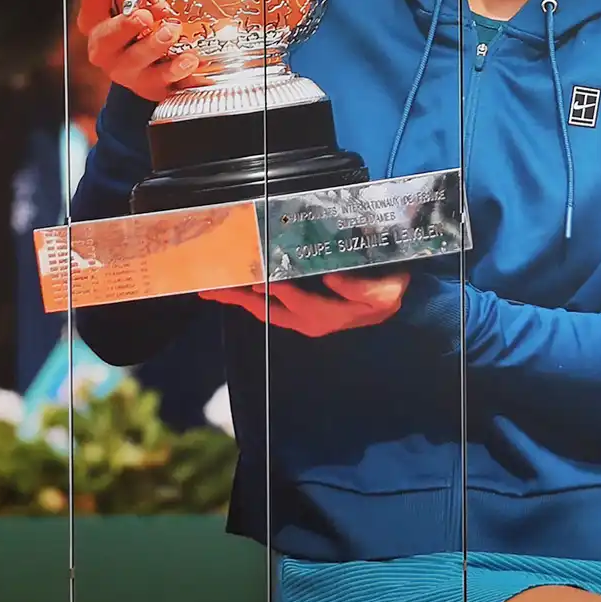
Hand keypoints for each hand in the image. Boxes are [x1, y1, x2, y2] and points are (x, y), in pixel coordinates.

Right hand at [74, 0, 198, 101]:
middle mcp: (105, 48)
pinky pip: (161, 81)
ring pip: (134, 61)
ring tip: (171, 30)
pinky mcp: (150, 87)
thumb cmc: (131, 33)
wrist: (145, 75)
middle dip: (125, 26)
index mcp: (95, 23)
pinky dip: (176, 71)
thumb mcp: (118, 1)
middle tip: (144, 14)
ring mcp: (126, 71)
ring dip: (154, 45)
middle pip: (106, 38)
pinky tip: (190, 59)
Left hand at [203, 272, 409, 337]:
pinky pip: (269, 308)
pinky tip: (238, 291)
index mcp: (327, 315)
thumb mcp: (382, 293)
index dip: (276, 290)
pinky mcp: (300, 315)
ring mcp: (302, 320)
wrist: (390, 305)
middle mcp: (308, 322)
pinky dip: (251, 300)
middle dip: (238, 300)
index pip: (294, 301)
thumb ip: (358, 288)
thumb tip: (330, 279)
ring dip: (239, 300)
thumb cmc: (385, 295)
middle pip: (266, 310)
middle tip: (210, 290)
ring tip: (213, 290)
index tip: (256, 281)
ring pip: (263, 310)